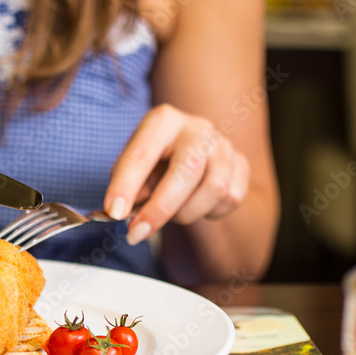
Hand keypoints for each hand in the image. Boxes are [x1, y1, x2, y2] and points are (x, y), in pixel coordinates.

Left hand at [104, 104, 249, 244]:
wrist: (197, 154)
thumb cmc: (157, 162)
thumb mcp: (135, 168)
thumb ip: (129, 188)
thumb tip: (120, 213)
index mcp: (163, 121)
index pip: (142, 154)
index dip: (126, 186)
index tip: (114, 213)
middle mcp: (197, 128)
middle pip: (187, 171)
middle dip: (160, 209)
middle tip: (136, 233)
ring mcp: (224, 145)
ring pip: (214, 189)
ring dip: (187, 213)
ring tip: (172, 212)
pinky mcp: (242, 164)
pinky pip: (231, 199)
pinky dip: (210, 212)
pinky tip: (196, 205)